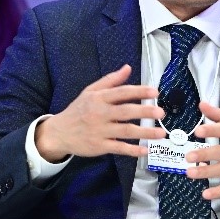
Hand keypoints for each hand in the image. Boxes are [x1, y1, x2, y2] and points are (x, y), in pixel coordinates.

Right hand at [34, 65, 163, 161]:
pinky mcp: (99, 146)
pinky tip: (145, 149)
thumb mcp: (90, 92)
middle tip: (161, 112)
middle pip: (125, 112)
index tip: (155, 92)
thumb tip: (127, 68)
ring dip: (145, 132)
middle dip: (144, 112)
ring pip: (125, 131)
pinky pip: (119, 148)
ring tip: (161, 132)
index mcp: (99, 98)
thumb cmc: (78, 111)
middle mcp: (100, 114)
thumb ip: (110, 81)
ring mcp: (100, 131)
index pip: (122, 93)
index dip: (139, 92)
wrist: (59, 132)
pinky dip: (132, 150)